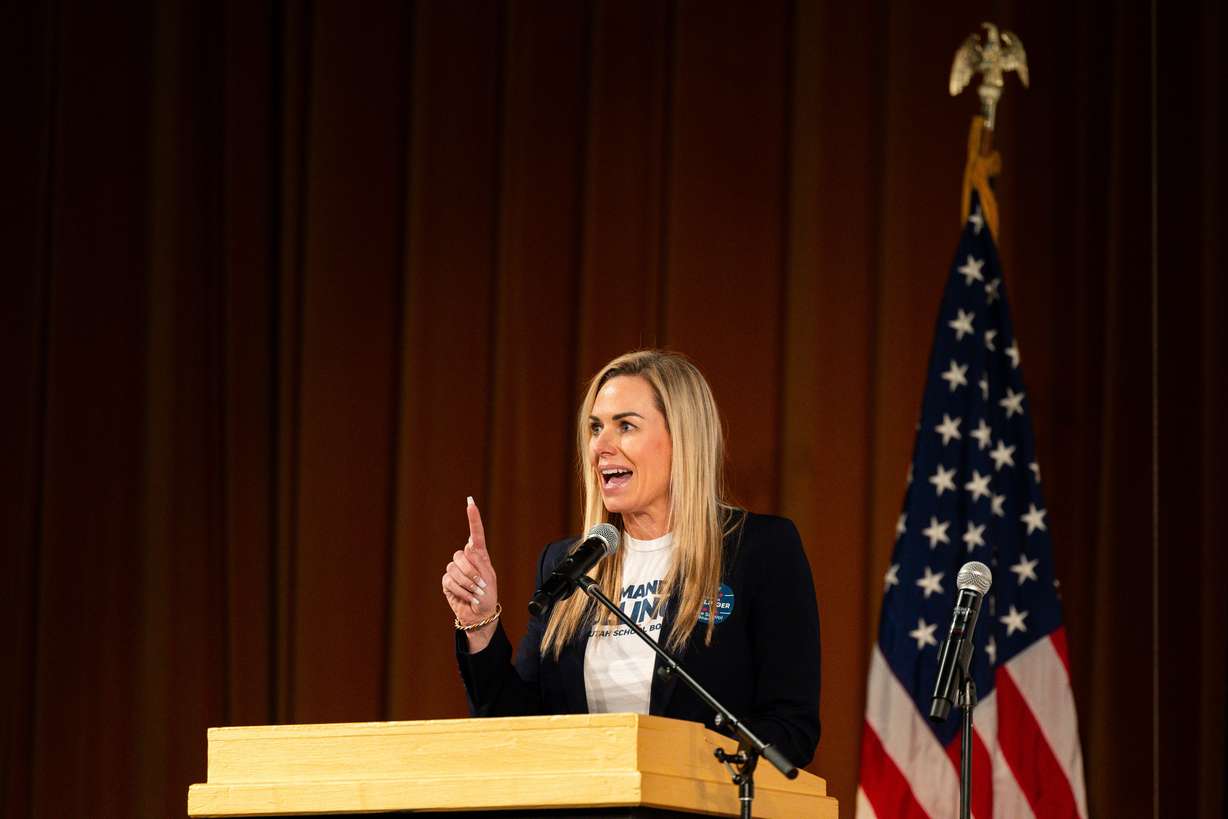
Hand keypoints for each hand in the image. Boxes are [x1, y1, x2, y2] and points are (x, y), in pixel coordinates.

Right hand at [442, 497, 499, 650]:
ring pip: (454, 569)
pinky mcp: (447, 581)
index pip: (476, 533)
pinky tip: (467, 597)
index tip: (470, 502)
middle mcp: (466, 559)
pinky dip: (460, 591)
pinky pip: (449, 581)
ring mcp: (455, 570)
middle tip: (481, 586)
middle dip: (471, 572)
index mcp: (479, 555)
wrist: (480, 615)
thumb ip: (479, 563)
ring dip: (467, 584)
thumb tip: (467, 547)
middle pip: (461, 555)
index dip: (473, 518)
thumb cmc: (488, 596)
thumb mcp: (490, 578)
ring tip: (476, 593)